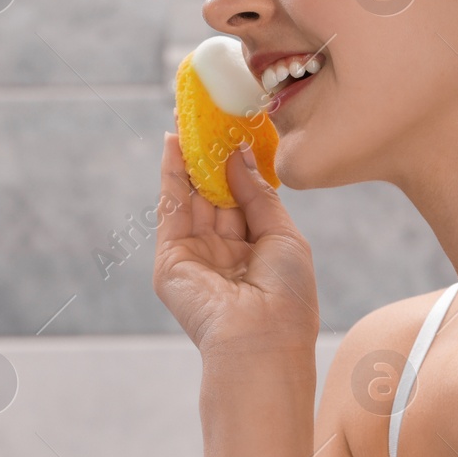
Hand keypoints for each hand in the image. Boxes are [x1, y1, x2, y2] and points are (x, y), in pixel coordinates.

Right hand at [152, 133, 320, 361]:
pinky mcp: (171, 261)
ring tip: (190, 117)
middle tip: (209, 114)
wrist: (261, 342)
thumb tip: (237, 154)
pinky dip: (171, 176)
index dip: (239, 163)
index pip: (244, 198)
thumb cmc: (287, 297)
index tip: (236, 128)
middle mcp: (225, 252)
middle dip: (211, 155)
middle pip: (215, 193)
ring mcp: (196, 256)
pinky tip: (174, 145)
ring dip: (190, 157)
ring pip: (191, 197)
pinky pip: (170, 211)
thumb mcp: (283, 235)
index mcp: (257, 251)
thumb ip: (257, 194)